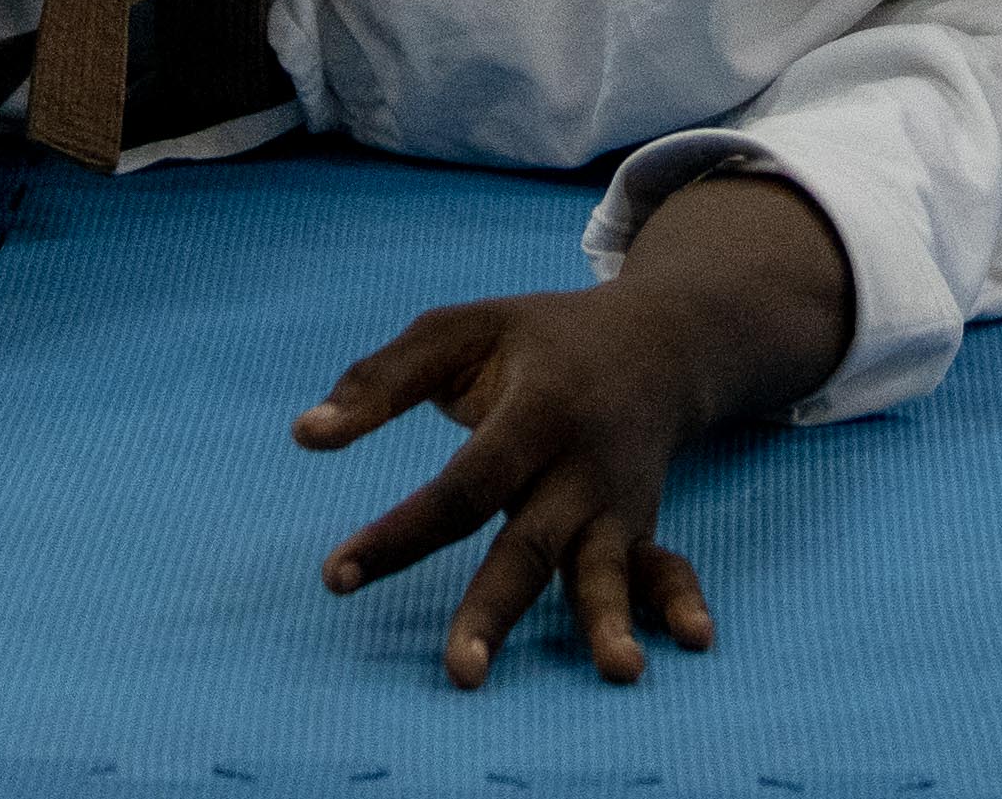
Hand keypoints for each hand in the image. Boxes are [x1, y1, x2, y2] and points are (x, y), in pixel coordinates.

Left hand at [298, 282, 731, 689]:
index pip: (460, 487)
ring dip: (606, 621)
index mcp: (535, 411)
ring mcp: (616, 503)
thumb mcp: (460, 331)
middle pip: (531, 546)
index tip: (337, 576)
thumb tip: (304, 437)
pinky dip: (683, 602)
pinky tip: (696, 640)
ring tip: (617, 670)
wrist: (658, 341)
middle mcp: (580, 465)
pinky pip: (666, 569)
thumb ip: (380, 381)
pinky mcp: (640, 529)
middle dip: (496, 610)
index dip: (399, 536)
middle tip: (461, 671)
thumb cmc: (538, 339)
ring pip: (605, 570)